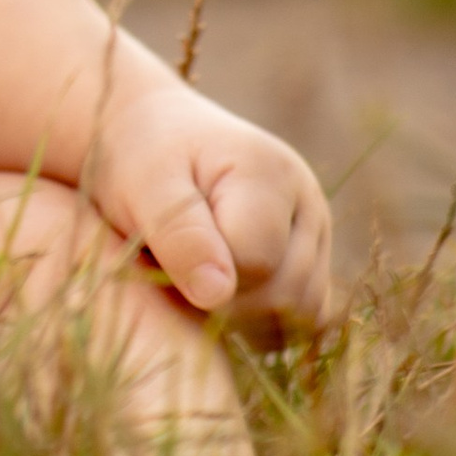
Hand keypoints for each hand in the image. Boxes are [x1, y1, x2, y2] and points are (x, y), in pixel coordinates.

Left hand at [87, 80, 333, 327]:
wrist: (149, 134)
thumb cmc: (140, 157)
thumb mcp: (144, 185)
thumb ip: (181, 236)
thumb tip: (218, 295)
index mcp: (271, 172)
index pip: (256, 262)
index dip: (204, 275)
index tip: (160, 253)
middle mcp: (307, 202)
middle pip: (286, 294)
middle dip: (225, 303)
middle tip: (171, 272)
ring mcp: (316, 233)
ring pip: (303, 312)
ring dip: (246, 317)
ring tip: (192, 279)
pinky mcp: (314, 261)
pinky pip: (307, 317)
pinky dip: (264, 320)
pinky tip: (218, 296)